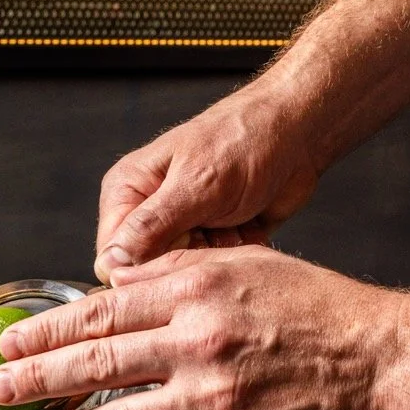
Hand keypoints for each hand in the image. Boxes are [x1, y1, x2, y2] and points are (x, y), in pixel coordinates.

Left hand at [0, 247, 409, 409]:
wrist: (377, 362)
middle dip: (38, 376)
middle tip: (2, 388)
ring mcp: (210, 392)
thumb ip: (178, 279)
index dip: (48, 329)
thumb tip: (118, 286)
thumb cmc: (316, 313)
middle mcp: (198, 338)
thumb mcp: (247, 268)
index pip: (101, 308)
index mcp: (197, 288)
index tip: (14, 341)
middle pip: (96, 358)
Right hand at [95, 77, 319, 281]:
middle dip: (183, 262)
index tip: (175, 256)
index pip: (111, 256)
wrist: (298, 135)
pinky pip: (207, 271)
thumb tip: (112, 262)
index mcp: (129, 190)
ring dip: (209, 260)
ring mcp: (179, 228)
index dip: (139, 270)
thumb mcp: (196, 185)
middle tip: (210, 232)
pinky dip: (228, 258)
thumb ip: (151, 226)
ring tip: (230, 226)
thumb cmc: (247, 140)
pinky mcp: (206, 240)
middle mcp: (148, 212)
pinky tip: (241, 231)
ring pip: (179, 274)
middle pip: (147, 271)